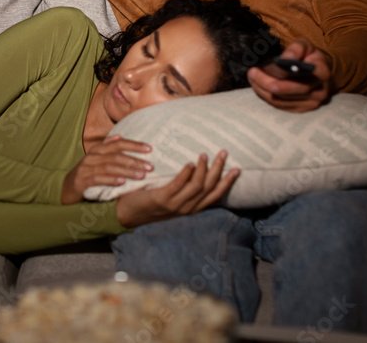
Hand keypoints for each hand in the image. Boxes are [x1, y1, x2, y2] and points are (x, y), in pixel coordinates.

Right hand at [61, 135, 151, 204]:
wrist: (66, 188)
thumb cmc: (87, 174)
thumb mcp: (96, 160)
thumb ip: (107, 148)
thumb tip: (118, 136)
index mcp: (98, 150)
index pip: (118, 144)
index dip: (134, 145)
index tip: (149, 149)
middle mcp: (92, 157)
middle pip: (116, 155)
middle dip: (134, 160)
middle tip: (150, 167)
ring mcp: (86, 168)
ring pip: (109, 167)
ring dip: (126, 171)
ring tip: (140, 176)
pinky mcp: (82, 181)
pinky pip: (98, 179)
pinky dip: (111, 180)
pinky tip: (122, 183)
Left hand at [115, 150, 238, 228]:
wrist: (128, 214)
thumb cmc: (150, 202)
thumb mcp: (173, 199)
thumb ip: (184, 189)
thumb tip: (196, 169)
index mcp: (192, 208)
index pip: (215, 195)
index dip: (227, 182)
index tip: (237, 169)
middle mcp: (187, 208)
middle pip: (209, 188)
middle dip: (218, 170)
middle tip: (223, 153)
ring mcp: (175, 205)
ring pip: (196, 186)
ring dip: (202, 169)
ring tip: (204, 155)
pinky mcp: (162, 199)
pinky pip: (178, 185)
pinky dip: (186, 173)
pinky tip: (189, 163)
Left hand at [247, 39, 332, 112]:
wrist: (318, 70)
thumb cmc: (310, 56)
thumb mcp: (306, 45)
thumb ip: (296, 48)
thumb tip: (286, 58)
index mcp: (322, 74)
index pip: (301, 79)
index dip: (281, 78)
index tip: (263, 69)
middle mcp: (319, 92)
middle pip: (287, 93)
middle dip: (265, 83)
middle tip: (251, 73)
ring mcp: (311, 103)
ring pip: (280, 101)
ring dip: (262, 90)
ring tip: (252, 77)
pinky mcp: (301, 109)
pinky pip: (278, 106)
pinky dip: (265, 96)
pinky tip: (258, 86)